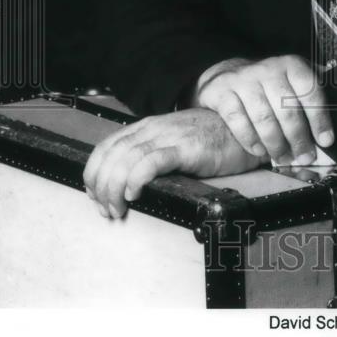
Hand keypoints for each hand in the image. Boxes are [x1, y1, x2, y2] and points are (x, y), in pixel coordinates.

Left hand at [83, 107, 261, 218]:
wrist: (243, 129)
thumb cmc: (211, 139)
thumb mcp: (173, 143)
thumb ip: (151, 155)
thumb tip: (125, 183)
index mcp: (146, 128)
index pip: (106, 148)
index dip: (94, 174)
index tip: (94, 196)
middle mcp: (153, 129)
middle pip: (112, 156)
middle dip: (101, 186)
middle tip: (105, 209)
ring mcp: (169, 137)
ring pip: (126, 159)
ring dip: (115, 188)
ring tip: (117, 208)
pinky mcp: (186, 148)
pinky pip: (153, 161)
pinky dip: (137, 178)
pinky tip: (135, 193)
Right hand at [194, 55, 332, 164]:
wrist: (227, 75)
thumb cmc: (269, 84)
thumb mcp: (293, 79)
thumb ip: (313, 93)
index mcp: (290, 65)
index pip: (309, 90)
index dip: (320, 118)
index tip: (326, 140)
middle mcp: (267, 69)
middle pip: (287, 109)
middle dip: (298, 138)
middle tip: (305, 156)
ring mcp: (243, 79)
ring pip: (263, 118)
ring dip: (276, 144)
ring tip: (283, 157)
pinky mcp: (222, 92)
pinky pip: (238, 121)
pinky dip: (250, 140)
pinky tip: (259, 150)